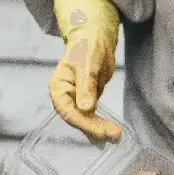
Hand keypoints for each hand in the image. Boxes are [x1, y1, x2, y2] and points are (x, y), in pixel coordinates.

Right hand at [49, 24, 120, 140]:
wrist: (96, 38)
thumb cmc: (88, 47)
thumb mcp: (87, 64)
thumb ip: (86, 86)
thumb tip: (86, 109)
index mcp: (58, 88)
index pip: (68, 111)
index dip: (84, 123)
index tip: (100, 131)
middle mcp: (65, 97)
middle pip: (78, 117)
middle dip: (94, 128)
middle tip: (113, 135)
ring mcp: (76, 99)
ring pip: (85, 119)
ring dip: (99, 128)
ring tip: (115, 136)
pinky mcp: (87, 99)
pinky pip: (92, 114)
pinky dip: (100, 122)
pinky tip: (110, 131)